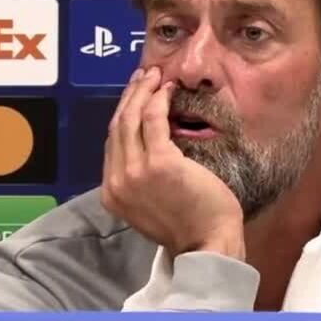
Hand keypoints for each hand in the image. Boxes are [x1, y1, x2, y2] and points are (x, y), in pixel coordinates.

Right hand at [101, 66, 245, 259]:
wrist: (207, 243)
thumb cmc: (189, 225)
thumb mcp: (150, 205)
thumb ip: (140, 180)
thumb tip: (144, 150)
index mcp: (113, 194)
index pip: (112, 144)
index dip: (122, 114)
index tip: (133, 96)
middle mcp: (117, 182)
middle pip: (117, 126)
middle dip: (129, 97)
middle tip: (142, 77)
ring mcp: (135, 172)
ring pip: (131, 119)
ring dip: (142, 92)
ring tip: (154, 76)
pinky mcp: (159, 162)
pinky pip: (153, 120)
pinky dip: (159, 100)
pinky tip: (167, 89)